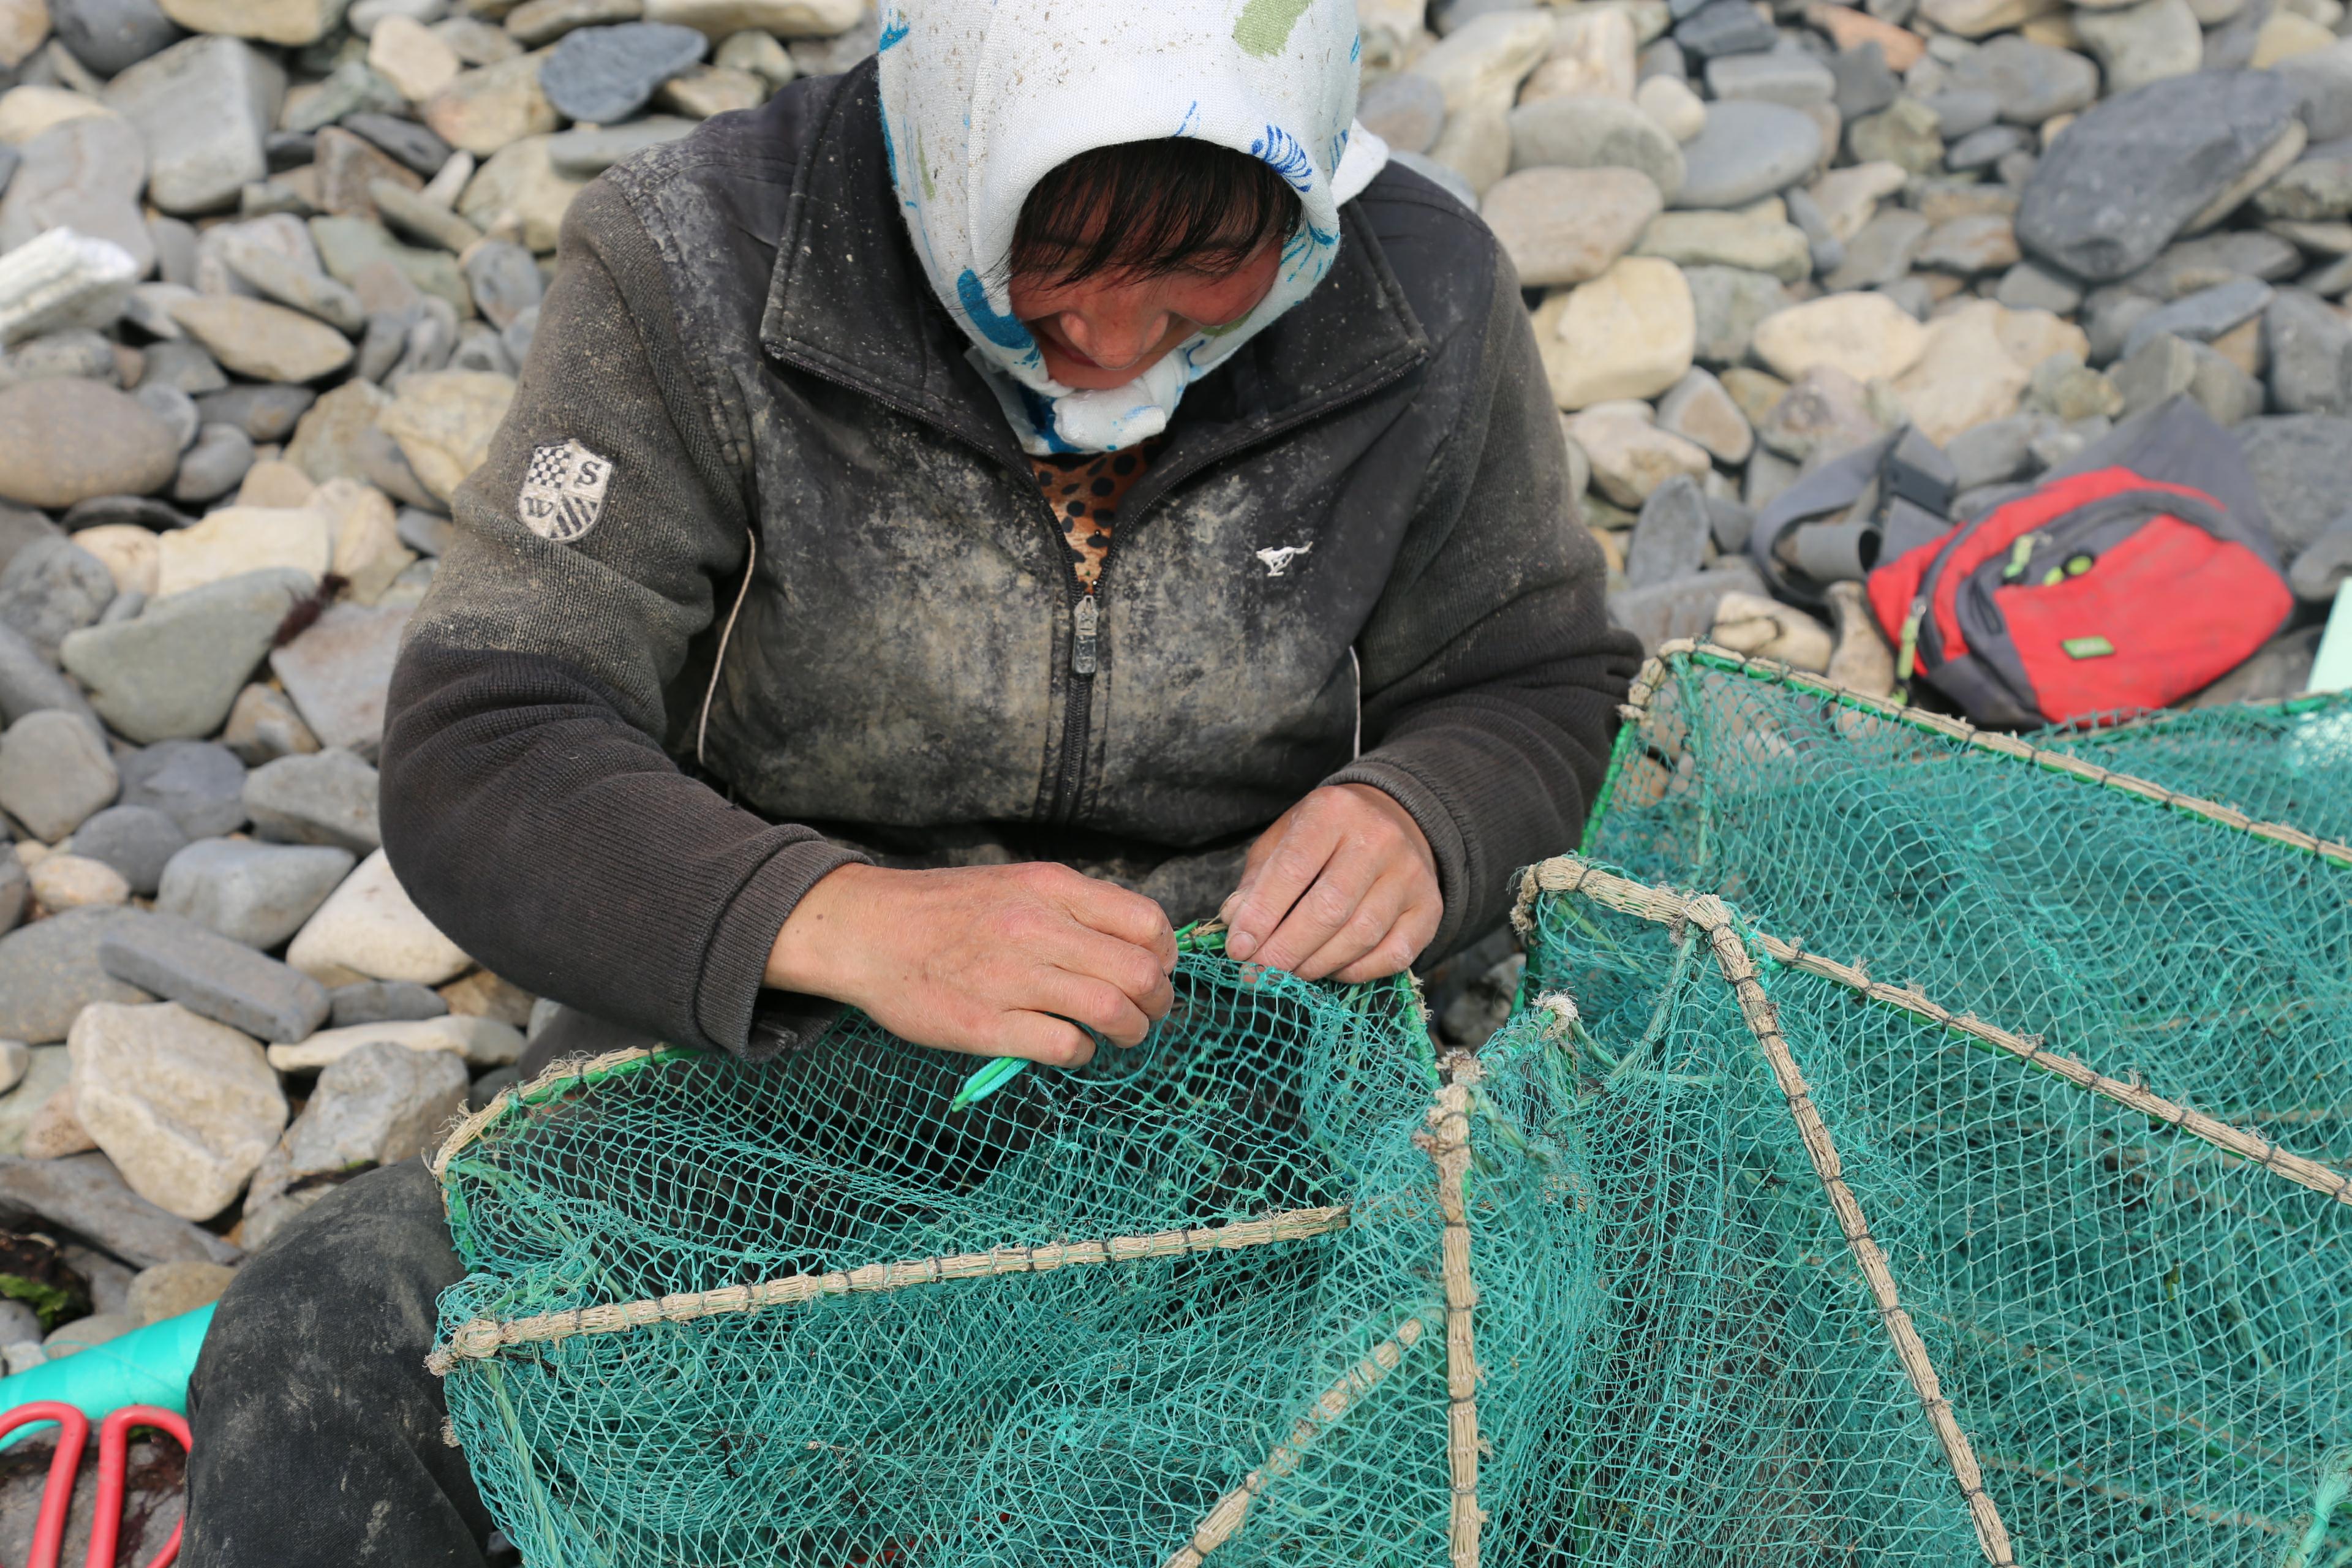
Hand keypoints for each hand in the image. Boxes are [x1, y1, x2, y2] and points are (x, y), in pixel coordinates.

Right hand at [765, 861, 1176, 1066]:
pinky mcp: (987, 1026)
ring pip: (1114, 1011)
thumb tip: (1134, 943)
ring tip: (1120, 1035)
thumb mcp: (1015, 884)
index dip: (1165, 955)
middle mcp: (1038, 928)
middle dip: (1159, 1002)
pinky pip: (1066, 1046)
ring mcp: (1013, 978)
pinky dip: (1083, 1053)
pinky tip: (1071, 1047)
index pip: (1146, 922)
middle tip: (1149, 1013)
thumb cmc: (945, 911)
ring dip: (1131, 1032)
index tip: (1156, 970)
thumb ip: (1072, 907)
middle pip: (1142, 972)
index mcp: (1050, 888)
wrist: (867, 930)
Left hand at [1219, 783, 1439, 982]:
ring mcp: (1409, 874)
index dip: (1260, 916)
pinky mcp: (1429, 907)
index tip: (1237, 950)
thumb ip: (1258, 879)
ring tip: (1288, 974)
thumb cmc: (1326, 836)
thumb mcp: (1284, 839)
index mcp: (1332, 812)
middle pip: (1328, 910)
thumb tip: (1235, 922)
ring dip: (1315, 966)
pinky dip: (1355, 972)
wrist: (1397, 819)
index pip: (1292, 870)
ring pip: (1359, 936)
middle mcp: (1378, 839)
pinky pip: (1392, 955)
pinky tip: (1330, 970)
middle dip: (1284, 951)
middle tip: (1256, 974)